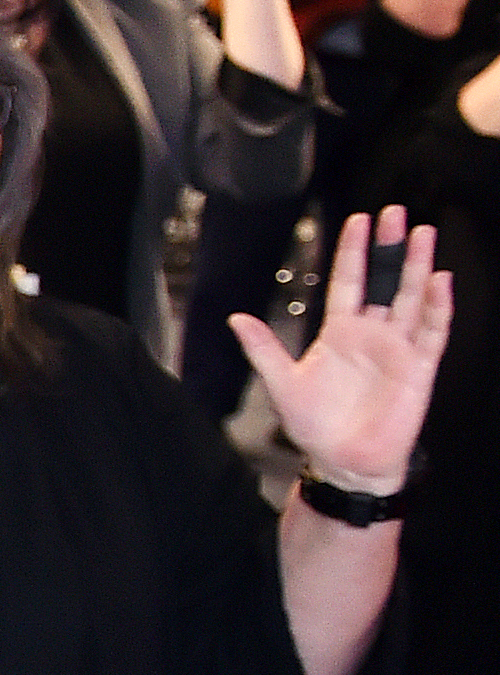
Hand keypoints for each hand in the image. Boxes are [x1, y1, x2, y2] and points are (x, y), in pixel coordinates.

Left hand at [241, 208, 449, 495]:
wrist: (344, 461)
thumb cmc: (314, 425)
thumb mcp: (282, 384)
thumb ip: (264, 349)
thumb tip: (236, 318)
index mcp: (339, 332)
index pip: (348, 281)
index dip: (353, 251)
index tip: (359, 219)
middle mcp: (372, 334)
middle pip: (384, 281)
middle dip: (391, 248)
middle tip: (397, 213)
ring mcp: (398, 349)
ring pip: (411, 299)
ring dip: (418, 268)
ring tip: (424, 234)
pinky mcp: (419, 369)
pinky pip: (432, 333)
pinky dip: (437, 308)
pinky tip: (440, 282)